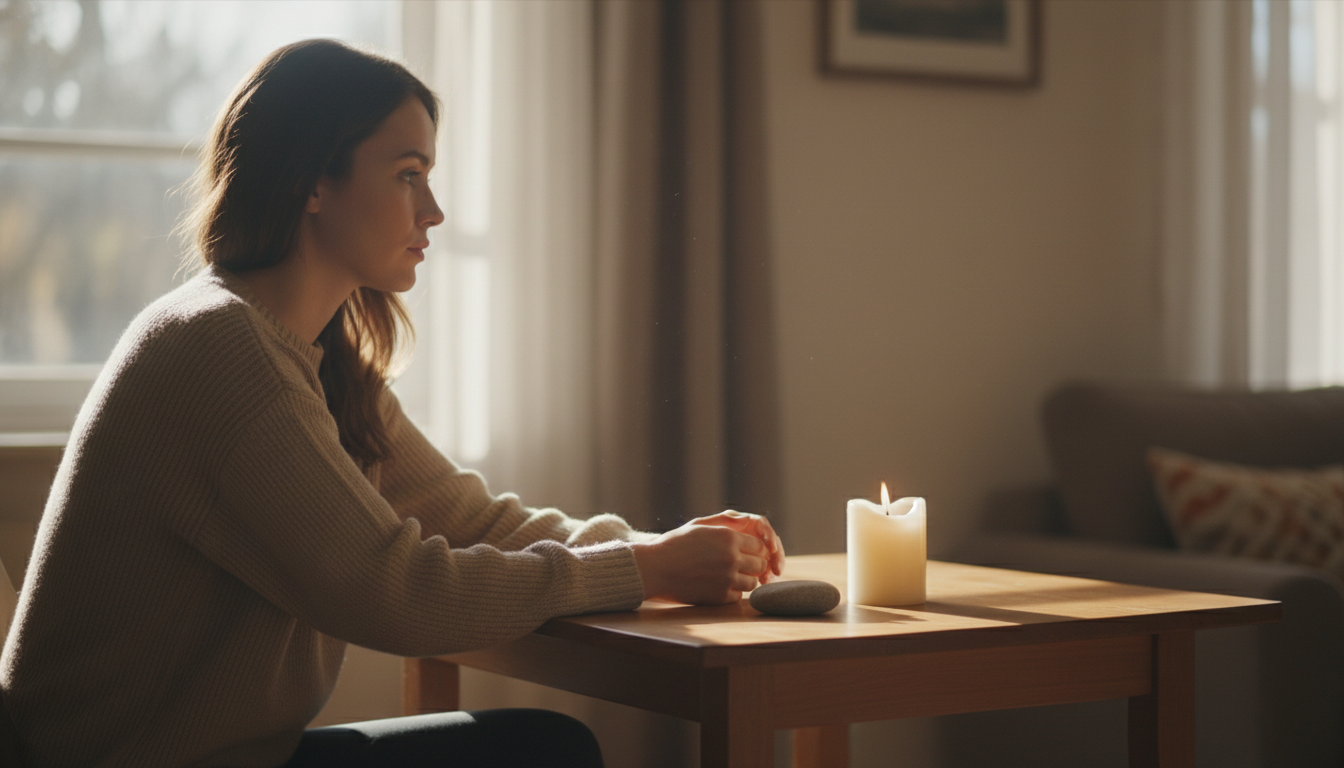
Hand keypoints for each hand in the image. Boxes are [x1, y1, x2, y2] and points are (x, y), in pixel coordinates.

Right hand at [630, 511, 785, 604]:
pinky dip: (732, 592)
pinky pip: (738, 595)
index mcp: (729, 538)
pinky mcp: (719, 596)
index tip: (745, 552)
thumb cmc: (675, 544)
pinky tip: (719, 585)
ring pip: (752, 582)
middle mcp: (732, 558)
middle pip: (760, 564)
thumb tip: (746, 521)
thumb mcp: (699, 526)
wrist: (655, 568)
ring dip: (744, 579)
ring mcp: (727, 579)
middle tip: (740, 565)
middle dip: (753, 565)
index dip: (753, 549)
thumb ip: (725, 521)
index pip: (760, 546)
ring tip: (728, 575)